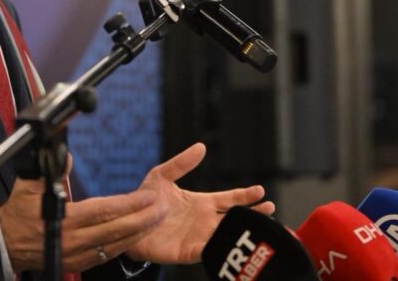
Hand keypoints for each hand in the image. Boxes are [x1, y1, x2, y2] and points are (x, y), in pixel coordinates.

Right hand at [0, 156, 164, 272]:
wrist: (7, 245)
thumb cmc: (18, 216)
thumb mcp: (27, 187)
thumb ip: (50, 170)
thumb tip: (66, 153)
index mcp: (64, 219)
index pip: (104, 210)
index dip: (128, 204)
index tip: (148, 196)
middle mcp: (74, 239)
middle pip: (116, 229)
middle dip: (143, 219)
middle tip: (163, 208)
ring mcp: (78, 254)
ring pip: (116, 244)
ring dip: (139, 232)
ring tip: (157, 220)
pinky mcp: (79, 262)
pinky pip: (108, 255)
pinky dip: (125, 245)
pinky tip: (138, 235)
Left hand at [126, 143, 275, 264]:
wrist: (127, 223)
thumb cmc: (146, 199)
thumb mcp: (161, 175)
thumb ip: (181, 163)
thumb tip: (201, 146)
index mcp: (202, 202)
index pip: (229, 198)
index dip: (245, 196)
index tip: (260, 190)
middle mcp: (204, 221)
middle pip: (234, 218)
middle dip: (253, 215)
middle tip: (270, 211)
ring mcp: (198, 237)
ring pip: (226, 236)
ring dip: (241, 233)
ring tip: (257, 230)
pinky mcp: (188, 252)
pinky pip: (208, 252)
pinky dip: (219, 249)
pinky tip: (229, 246)